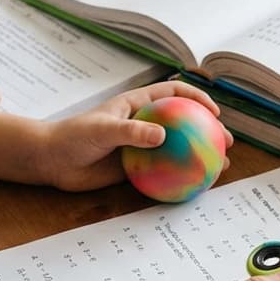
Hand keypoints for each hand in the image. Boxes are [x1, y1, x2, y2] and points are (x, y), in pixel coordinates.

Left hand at [38, 81, 233, 191]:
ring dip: (200, 156)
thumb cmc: (73, 136)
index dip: (197, 98)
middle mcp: (143, 123)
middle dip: (209, 129)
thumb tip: (163, 136)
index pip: (174, 93)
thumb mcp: (102, 129)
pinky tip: (194, 187)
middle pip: (184, 122)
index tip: (214, 112)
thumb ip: (131, 131)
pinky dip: (180, 177)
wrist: (53, 160)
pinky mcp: (135, 167)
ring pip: (178, 148)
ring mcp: (141, 146)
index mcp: (137, 104)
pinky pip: (163, 171)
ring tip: (221, 166)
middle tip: (226, 142)